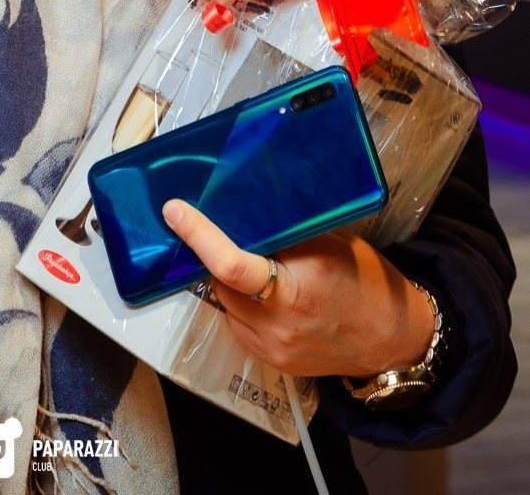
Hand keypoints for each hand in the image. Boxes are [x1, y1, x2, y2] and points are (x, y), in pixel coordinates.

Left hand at [162, 199, 435, 379]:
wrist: (395, 340)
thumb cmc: (368, 282)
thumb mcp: (332, 243)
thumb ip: (287, 232)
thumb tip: (244, 208)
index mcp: (297, 287)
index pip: (232, 263)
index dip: (199, 235)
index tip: (175, 211)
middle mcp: (279, 322)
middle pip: (220, 282)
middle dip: (211, 254)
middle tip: (210, 227)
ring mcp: (273, 347)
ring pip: (224, 303)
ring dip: (225, 280)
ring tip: (248, 259)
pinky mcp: (273, 361)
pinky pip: (238, 324)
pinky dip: (238, 302)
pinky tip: (257, 289)